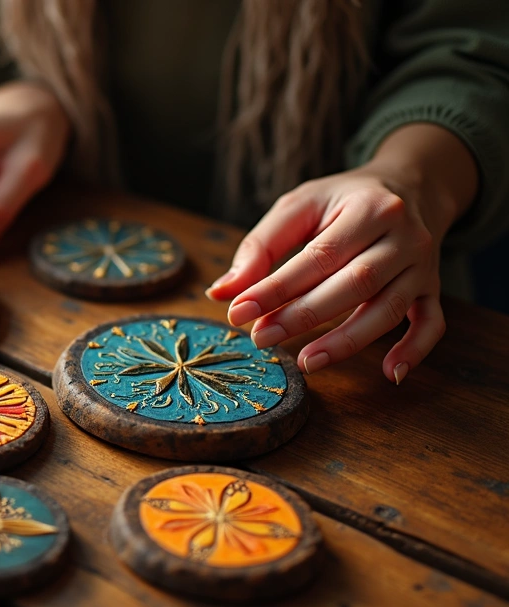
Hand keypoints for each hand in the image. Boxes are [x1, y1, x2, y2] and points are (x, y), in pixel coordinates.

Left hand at [206, 167, 452, 383]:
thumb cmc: (343, 200)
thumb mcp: (300, 206)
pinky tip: (389, 374)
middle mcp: (404, 237)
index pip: (319, 256)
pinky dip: (414, 350)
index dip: (277, 287)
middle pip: (356, 283)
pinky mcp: (431, 289)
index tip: (239, 312)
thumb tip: (221, 292)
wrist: (411, 185)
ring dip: (348, 340)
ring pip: (389, 309)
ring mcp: (423, 266)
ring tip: (307, 362)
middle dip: (304, 315)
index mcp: (369, 208)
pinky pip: (432, 324)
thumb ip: (260, 246)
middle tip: (261, 338)